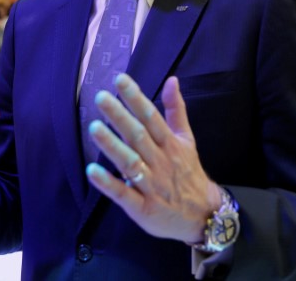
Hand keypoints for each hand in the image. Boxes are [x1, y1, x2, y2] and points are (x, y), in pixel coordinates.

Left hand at [86, 74, 220, 243]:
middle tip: (100, 97)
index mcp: (170, 144)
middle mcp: (161, 162)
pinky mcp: (143, 208)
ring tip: (94, 127)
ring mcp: (151, 186)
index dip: (136, 98)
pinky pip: (124, 195)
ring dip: (112, 145)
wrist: (203, 215)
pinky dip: (108, 183)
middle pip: (138, 136)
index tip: (120, 79)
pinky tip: (92, 171)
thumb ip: (176, 110)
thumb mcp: (187, 139)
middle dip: (119, 116)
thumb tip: (171, 79)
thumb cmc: (188, 172)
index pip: (151, 117)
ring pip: (130, 163)